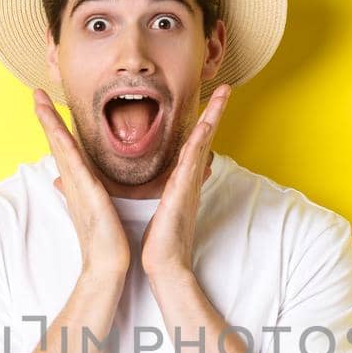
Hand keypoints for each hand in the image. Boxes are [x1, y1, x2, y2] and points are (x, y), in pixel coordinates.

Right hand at [32, 88, 130, 277]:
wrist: (107, 265)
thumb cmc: (105, 241)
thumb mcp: (94, 212)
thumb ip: (83, 195)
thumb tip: (67, 184)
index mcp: (78, 186)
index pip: (64, 150)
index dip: (54, 127)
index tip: (46, 106)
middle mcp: (73, 183)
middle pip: (56, 143)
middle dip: (46, 117)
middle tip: (36, 92)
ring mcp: (77, 187)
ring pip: (60, 148)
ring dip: (49, 123)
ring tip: (39, 99)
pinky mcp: (86, 193)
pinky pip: (73, 164)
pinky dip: (64, 145)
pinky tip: (58, 130)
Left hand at [141, 84, 229, 279]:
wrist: (164, 265)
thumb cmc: (157, 240)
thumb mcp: (145, 207)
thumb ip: (135, 188)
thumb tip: (124, 178)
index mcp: (181, 181)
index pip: (192, 145)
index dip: (201, 123)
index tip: (208, 104)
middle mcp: (189, 179)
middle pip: (205, 138)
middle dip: (215, 112)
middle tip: (227, 88)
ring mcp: (189, 184)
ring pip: (203, 142)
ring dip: (214, 116)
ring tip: (225, 93)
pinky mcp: (183, 192)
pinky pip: (194, 161)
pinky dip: (200, 141)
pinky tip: (206, 124)